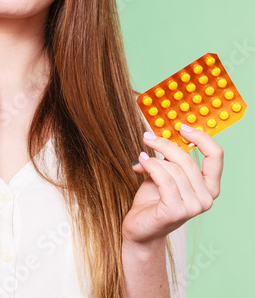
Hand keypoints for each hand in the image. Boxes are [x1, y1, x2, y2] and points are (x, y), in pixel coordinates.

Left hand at [122, 124, 222, 244]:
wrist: (140, 229)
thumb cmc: (153, 202)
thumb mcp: (164, 175)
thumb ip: (167, 159)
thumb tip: (155, 138)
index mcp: (209, 187)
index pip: (216, 156)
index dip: (201, 138)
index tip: (182, 126)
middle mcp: (206, 198)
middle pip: (188, 160)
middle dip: (165, 145)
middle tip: (147, 137)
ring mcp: (193, 207)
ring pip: (174, 169)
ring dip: (153, 159)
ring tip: (141, 158)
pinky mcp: (175, 211)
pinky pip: (164, 179)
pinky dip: (151, 166)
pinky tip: (140, 163)